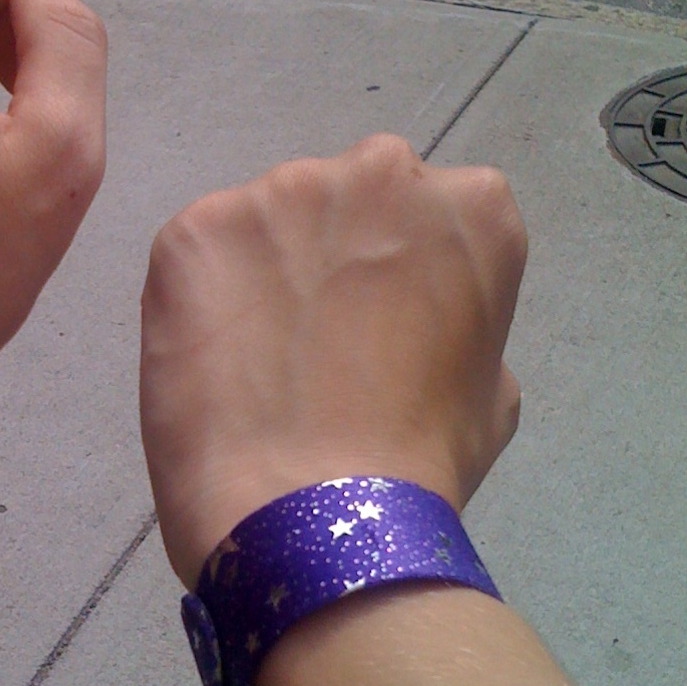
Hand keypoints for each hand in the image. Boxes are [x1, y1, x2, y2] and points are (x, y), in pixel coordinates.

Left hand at [139, 135, 526, 587]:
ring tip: (252, 358)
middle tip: (310, 335)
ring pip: (265, 221)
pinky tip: (207, 359)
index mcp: (470, 206)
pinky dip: (198, 296)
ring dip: (259, 269)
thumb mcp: (491, 389)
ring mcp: (278, 191)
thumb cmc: (419, 464)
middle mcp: (378, 171)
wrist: (313, 514)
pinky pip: (198, 253)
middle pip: (344, 195)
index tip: (374, 319)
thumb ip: (456, 317)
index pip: (427, 209)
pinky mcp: (196, 227)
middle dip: (328, 248)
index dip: (394, 268)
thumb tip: (413, 317)